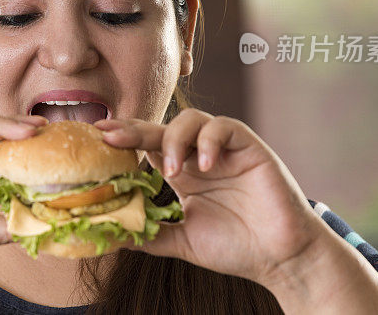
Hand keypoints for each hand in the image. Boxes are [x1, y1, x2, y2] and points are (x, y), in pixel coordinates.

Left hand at [93, 109, 323, 287]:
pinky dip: (209, 141)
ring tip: (171, 170)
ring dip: (174, 139)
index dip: (124, 138)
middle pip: (162, 129)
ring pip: (191, 120)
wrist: (280, 258)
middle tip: (111, 135)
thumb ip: (150, 234)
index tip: (97, 136)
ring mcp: (224, 149)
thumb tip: (110, 235)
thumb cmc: (237, 248)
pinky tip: (203, 165)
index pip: (147, 145)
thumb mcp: (182, 241)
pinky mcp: (249, 147)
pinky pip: (224, 127)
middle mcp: (199, 156)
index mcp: (183, 173)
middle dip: (134, 129)